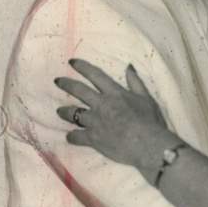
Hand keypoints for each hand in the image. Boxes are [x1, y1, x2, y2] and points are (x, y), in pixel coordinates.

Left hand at [55, 59, 174, 182]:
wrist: (147, 144)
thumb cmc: (150, 121)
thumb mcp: (146, 98)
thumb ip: (135, 82)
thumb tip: (129, 66)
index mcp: (114, 93)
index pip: (95, 75)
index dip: (82, 67)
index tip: (72, 62)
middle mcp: (101, 105)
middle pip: (79, 91)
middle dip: (66, 84)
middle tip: (57, 81)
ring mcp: (95, 122)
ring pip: (73, 113)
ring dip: (64, 111)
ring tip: (59, 111)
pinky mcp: (93, 138)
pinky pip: (77, 136)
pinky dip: (72, 136)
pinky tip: (69, 136)